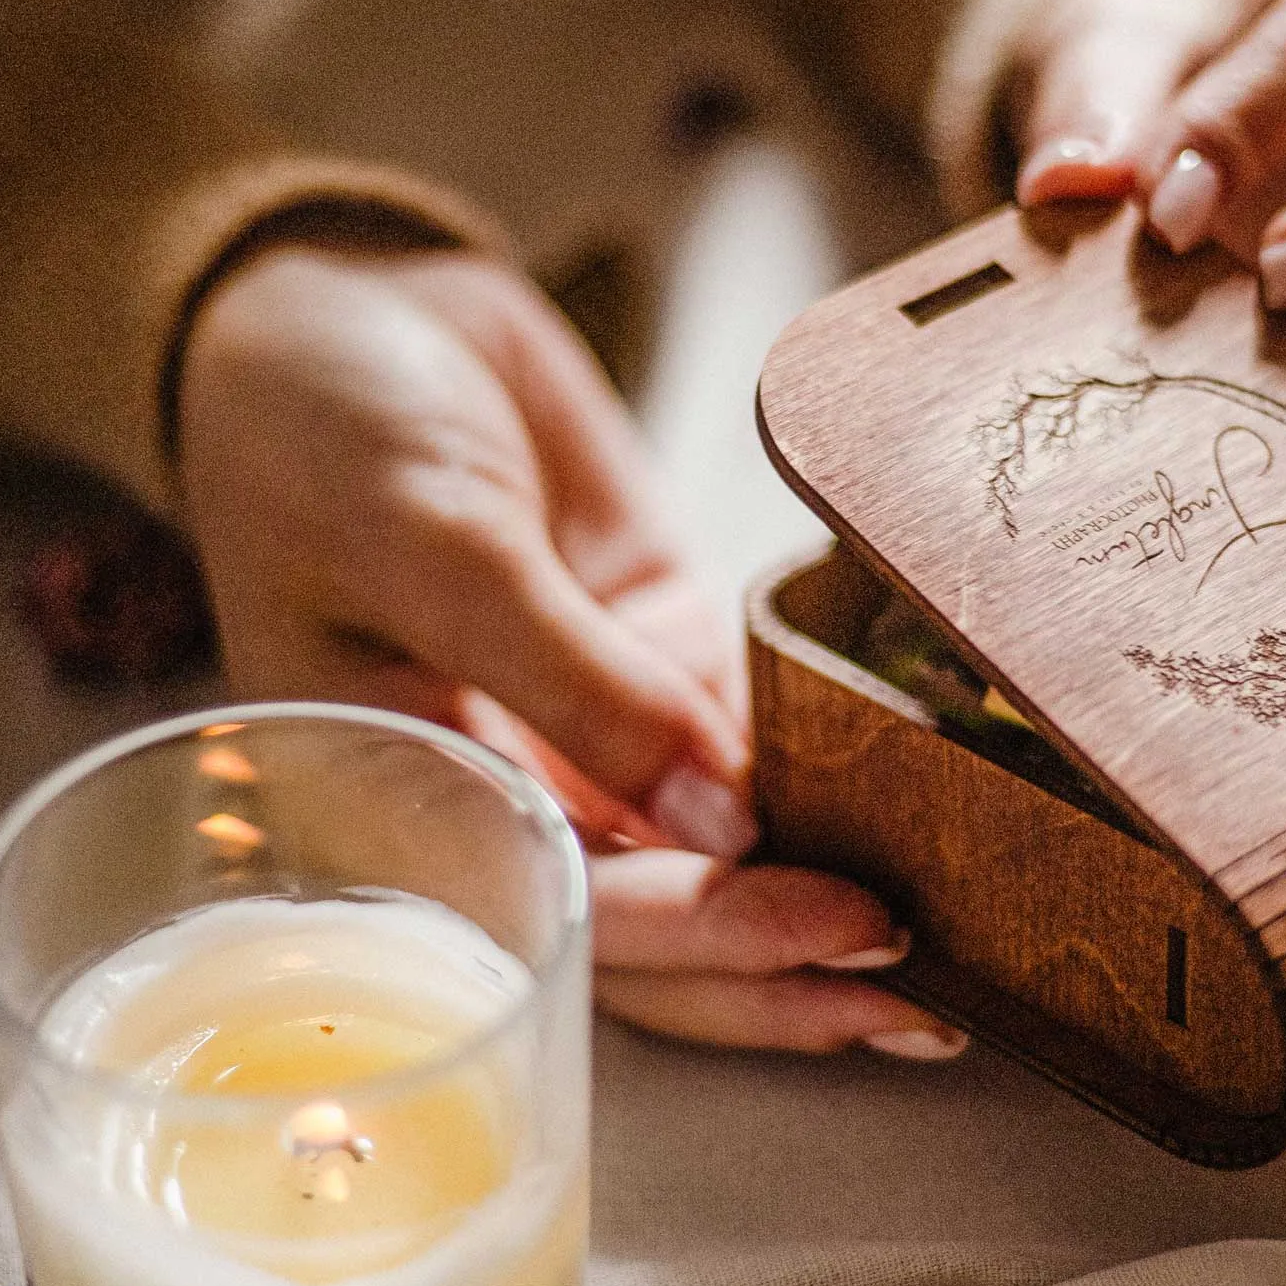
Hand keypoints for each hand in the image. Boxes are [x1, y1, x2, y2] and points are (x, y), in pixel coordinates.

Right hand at [177, 241, 965, 1058]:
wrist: (343, 299)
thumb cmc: (323, 427)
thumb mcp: (435, 544)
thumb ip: (573, 682)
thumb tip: (721, 819)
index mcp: (417, 814)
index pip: (583, 918)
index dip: (720, 939)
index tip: (848, 930)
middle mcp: (513, 797)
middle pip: (668, 923)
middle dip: (792, 960)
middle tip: (934, 985)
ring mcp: (595, 729)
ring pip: (720, 852)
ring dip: (823, 890)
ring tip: (963, 938)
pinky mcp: (659, 656)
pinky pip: (749, 736)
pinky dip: (825, 770)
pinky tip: (921, 804)